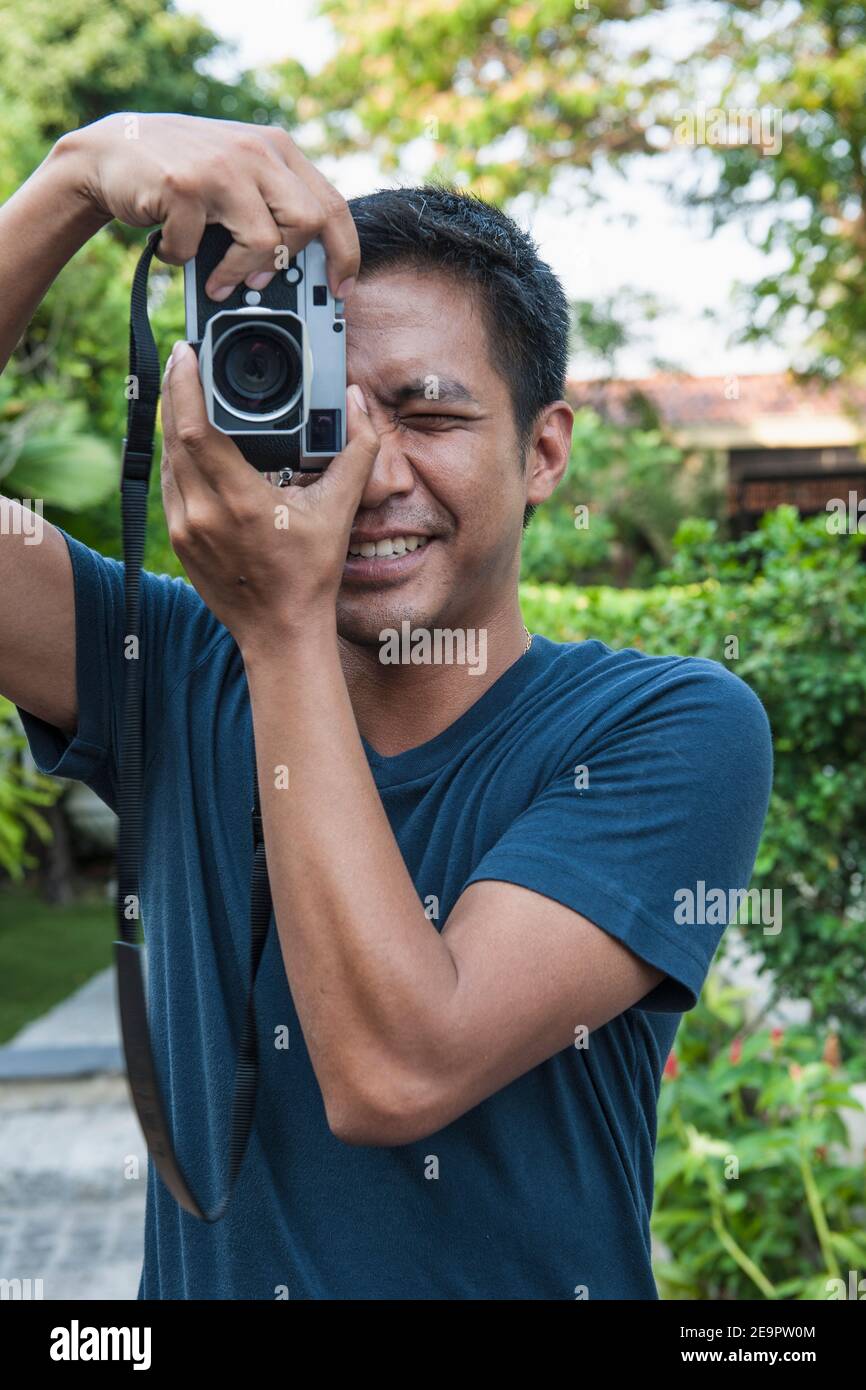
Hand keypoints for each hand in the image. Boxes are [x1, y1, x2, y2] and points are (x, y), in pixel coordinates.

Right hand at [57, 112, 358, 299]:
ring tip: (213, 278)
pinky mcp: (184, 185)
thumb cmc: (179, 177)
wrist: (106, 151)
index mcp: (277, 149)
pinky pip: (199, 248)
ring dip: (236, 272)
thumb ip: (270, 205)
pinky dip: (180, 258)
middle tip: (259, 282)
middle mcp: (256, 150)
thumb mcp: (236, 176)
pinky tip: (167, 243)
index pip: (332, 204)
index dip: (343, 253)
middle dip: (288, 263)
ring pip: (265, 242)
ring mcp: (221, 164)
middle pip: (309, 223)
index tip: (340, 289)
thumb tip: (300, 272)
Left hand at [159, 341, 378, 651]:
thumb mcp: (339, 511)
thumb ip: (357, 452)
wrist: (279, 632)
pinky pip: (170, 485)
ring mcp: (184, 528)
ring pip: (167, 458)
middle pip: (172, 435)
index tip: (187, 353)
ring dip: (173, 422)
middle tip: (187, 360)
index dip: (185, 385)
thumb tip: (358, 403)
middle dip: (176, 392)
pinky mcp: (177, 540)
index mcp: (240, 501)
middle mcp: (202, 512)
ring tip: (188, 393)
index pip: (195, 428)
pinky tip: (190, 442)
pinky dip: (177, 456)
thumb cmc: (309, 576)